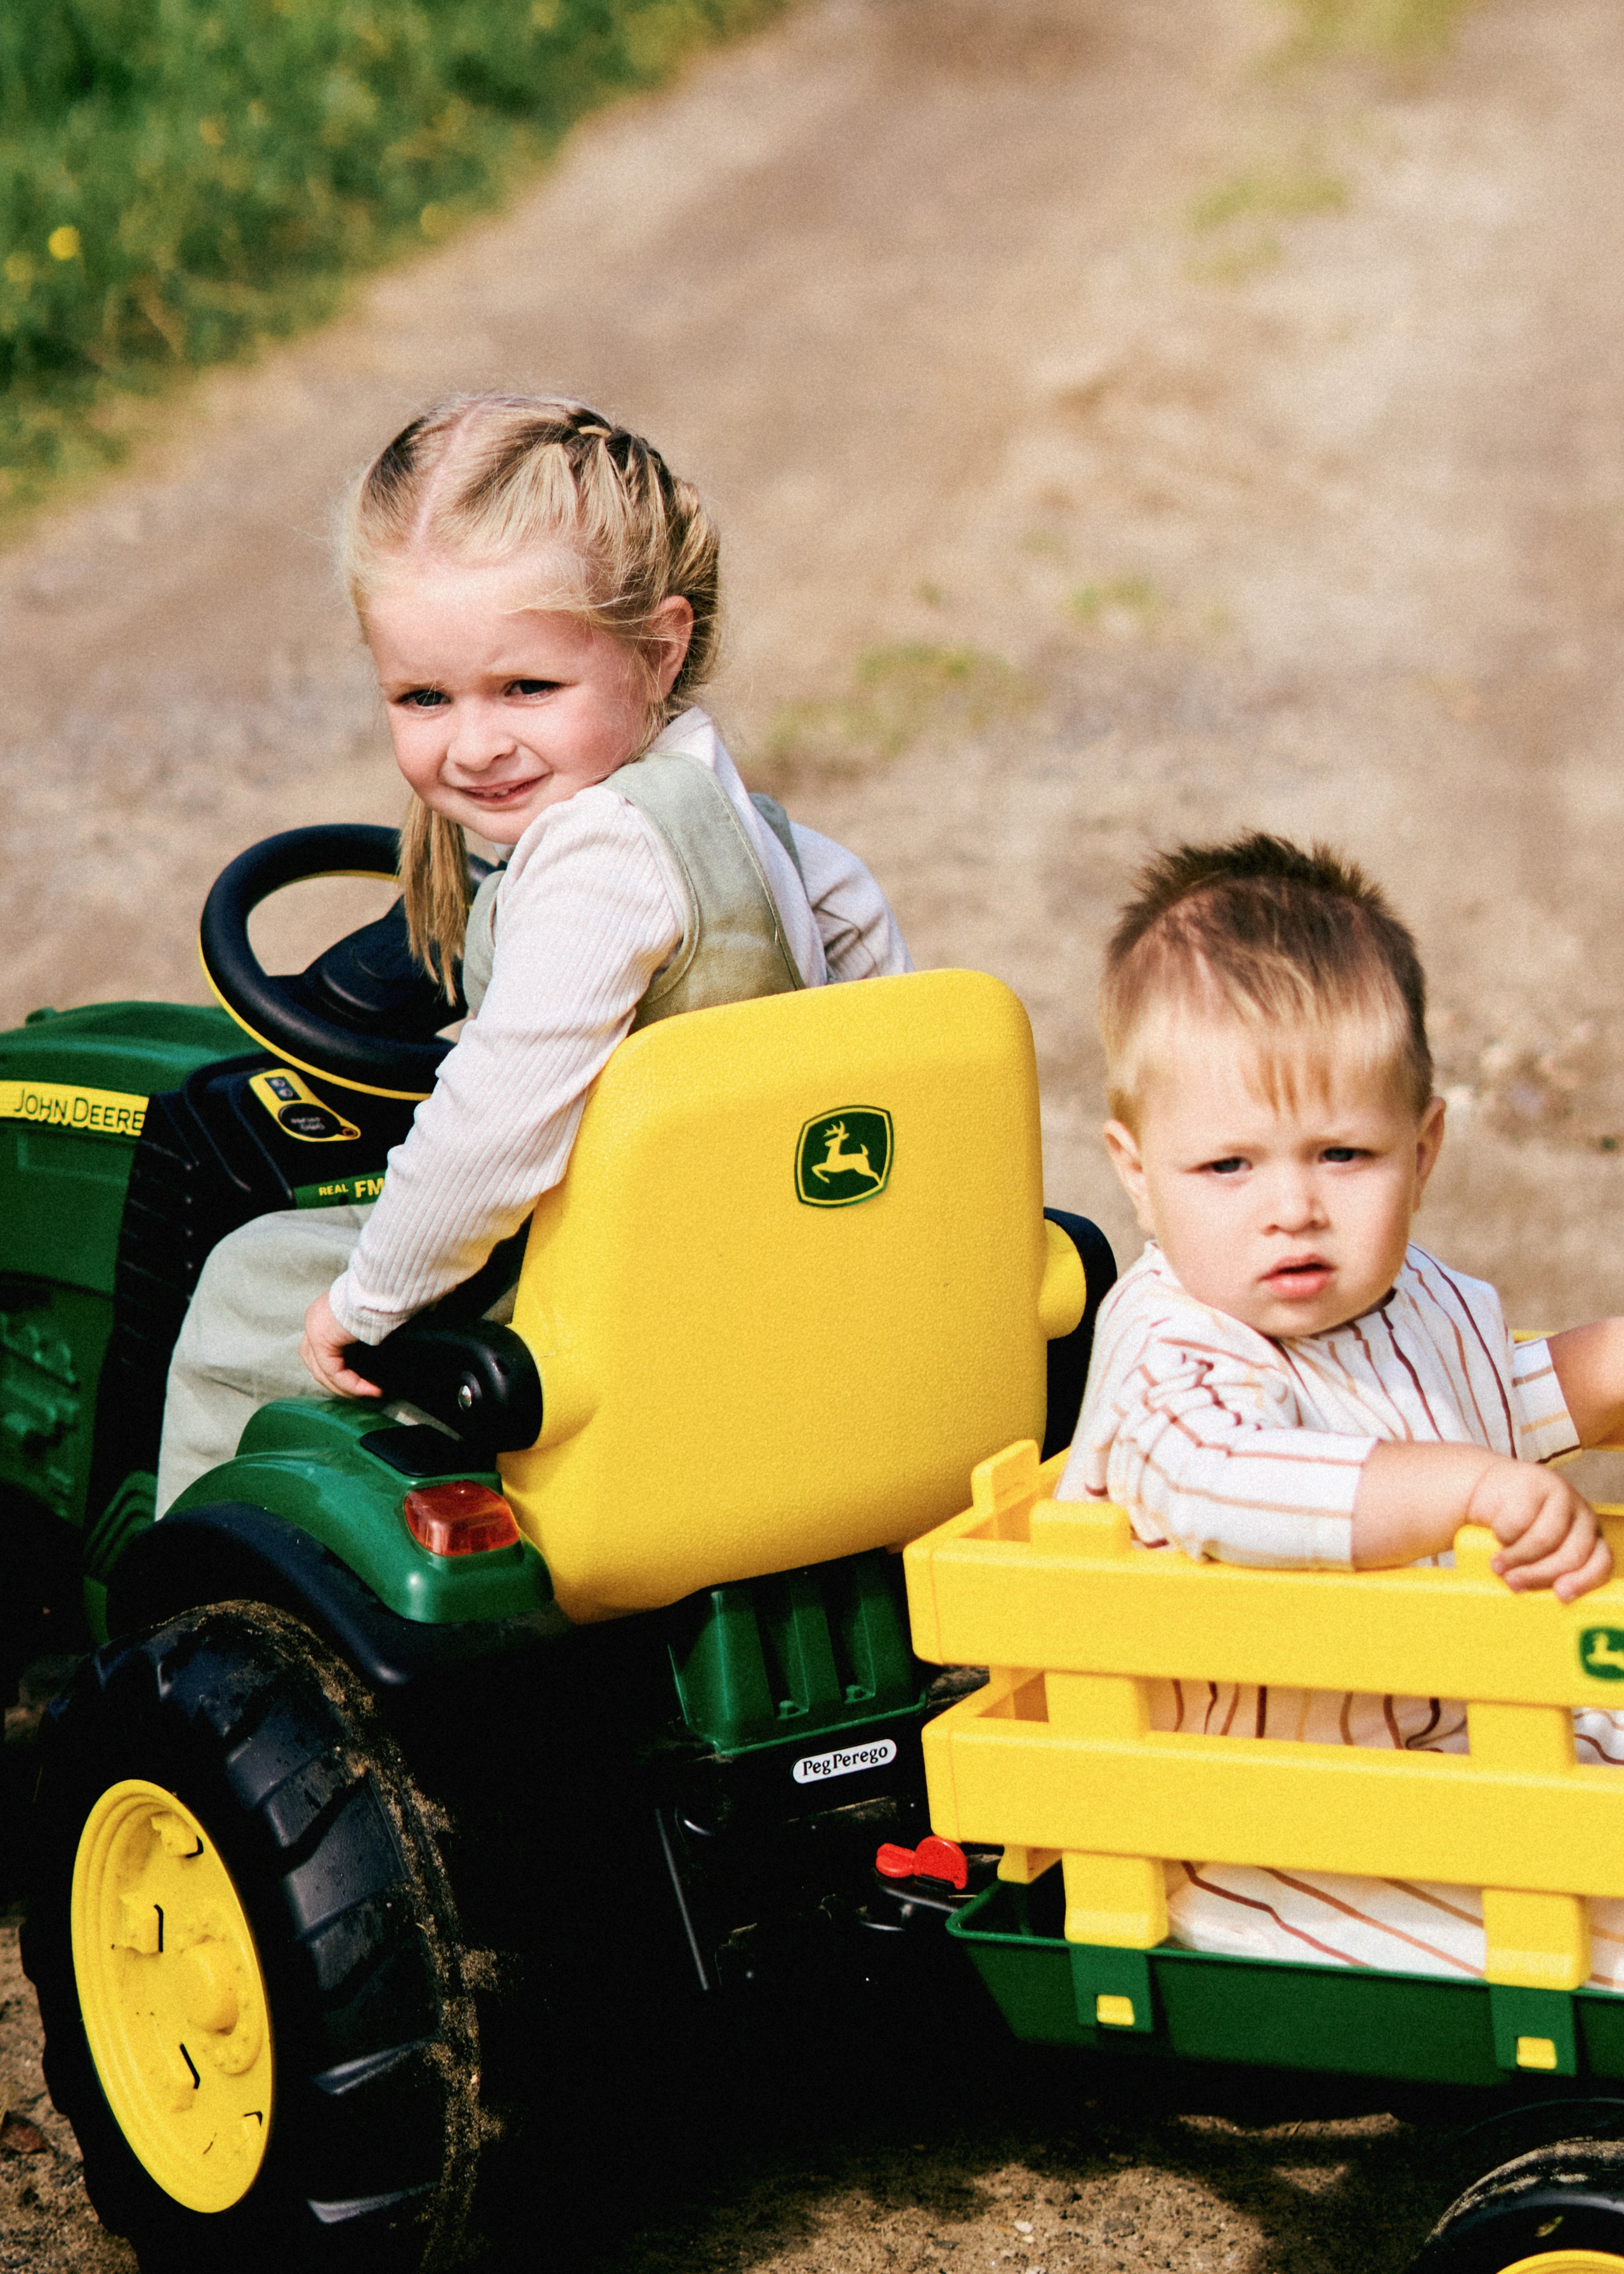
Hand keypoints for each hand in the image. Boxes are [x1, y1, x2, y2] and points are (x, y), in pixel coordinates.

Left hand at [300, 1291, 383, 1399]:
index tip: (367, 1381)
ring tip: (368, 1394)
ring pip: (322, 1371)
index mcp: (325, 1312)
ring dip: (345, 1387)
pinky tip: (372, 1390)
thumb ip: (366, 1331)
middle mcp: (314, 1319)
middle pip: (317, 1364)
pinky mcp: (321, 1339)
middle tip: (363, 1392)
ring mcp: (314, 1329)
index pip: (323, 1350)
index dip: (342, 1370)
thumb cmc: (384, 1293)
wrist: (382, 1282)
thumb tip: (382, 1343)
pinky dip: (353, 1384)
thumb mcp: (370, 1314)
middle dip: (339, 1383)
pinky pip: (334, 1371)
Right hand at [1465, 1454, 1611, 1600]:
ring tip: (1498, 1565)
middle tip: (1515, 1583)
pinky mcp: (1536, 1481)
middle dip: (1540, 1574)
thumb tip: (1546, 1609)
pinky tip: (1496, 1534)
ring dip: (1516, 1558)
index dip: (1583, 1581)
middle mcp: (1582, 1514)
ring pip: (1544, 1540)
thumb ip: (1549, 1571)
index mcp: (1590, 1536)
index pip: (1601, 1561)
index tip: (1560, 1595)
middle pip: (1571, 1554)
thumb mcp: (1539, 1553)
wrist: (1489, 1489)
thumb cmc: (1517, 1530)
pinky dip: (1503, 1534)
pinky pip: (1519, 1521)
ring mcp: (1561, 1495)